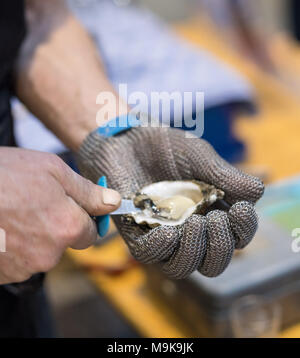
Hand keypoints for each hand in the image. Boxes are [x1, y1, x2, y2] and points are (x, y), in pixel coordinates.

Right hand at [0, 148, 120, 283]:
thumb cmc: (5, 174)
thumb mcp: (53, 170)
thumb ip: (87, 191)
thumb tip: (114, 202)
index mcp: (68, 227)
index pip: (91, 232)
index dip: (82, 216)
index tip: (70, 204)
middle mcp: (49, 254)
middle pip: (64, 242)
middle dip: (56, 224)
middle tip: (34, 201)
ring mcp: (24, 267)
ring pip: (40, 251)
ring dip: (33, 235)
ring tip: (13, 210)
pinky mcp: (4, 274)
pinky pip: (19, 260)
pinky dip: (14, 246)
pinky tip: (3, 225)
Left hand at [77, 126, 263, 278]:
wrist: (128, 137)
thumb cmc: (167, 146)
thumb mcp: (201, 157)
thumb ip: (226, 176)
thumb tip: (259, 192)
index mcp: (212, 213)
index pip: (236, 236)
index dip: (244, 230)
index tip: (241, 210)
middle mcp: (190, 230)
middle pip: (213, 262)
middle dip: (221, 247)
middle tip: (216, 218)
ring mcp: (163, 234)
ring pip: (183, 266)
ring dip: (194, 251)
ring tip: (196, 222)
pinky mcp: (135, 233)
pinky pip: (149, 255)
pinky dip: (161, 248)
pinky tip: (168, 232)